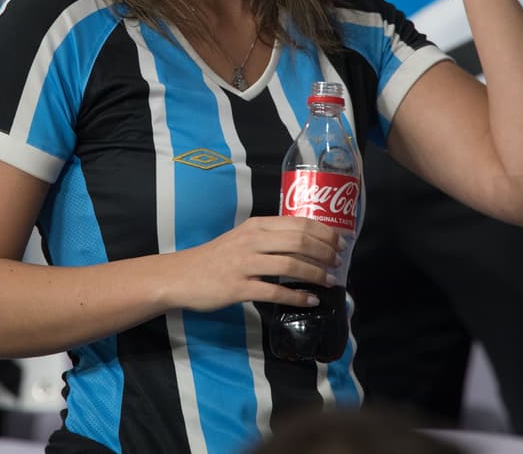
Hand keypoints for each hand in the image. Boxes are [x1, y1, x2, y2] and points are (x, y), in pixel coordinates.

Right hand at [168, 216, 342, 312]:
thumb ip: (270, 238)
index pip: (298, 223)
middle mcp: (252, 241)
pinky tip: (310, 300)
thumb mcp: (243, 238)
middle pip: (299, 241)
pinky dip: (297, 297)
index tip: (341, 241)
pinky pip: (274, 293)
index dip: (324, 232)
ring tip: (330, 281)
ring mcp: (245, 264)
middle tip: (339, 261)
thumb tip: (306, 245)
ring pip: (290, 265)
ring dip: (316, 274)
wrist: (181, 276)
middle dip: (325, 252)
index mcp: (256, 226)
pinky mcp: (238, 288)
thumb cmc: (216, 257)